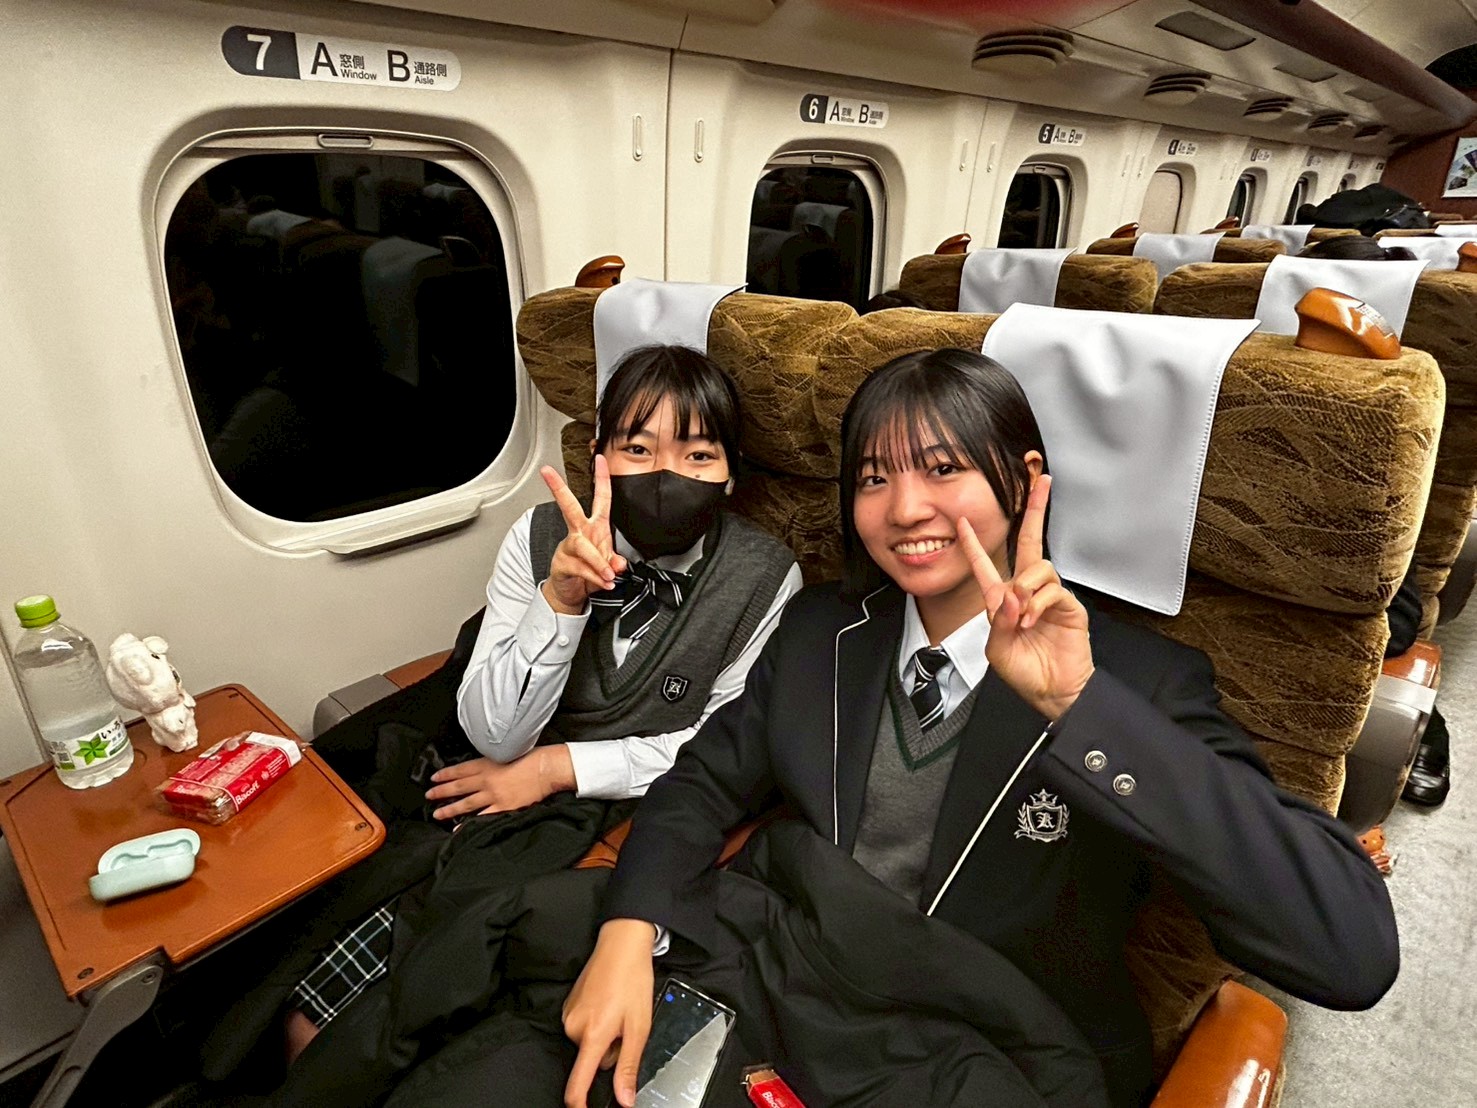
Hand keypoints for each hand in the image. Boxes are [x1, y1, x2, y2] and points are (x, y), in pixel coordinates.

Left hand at [425, 748, 575, 819]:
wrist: (546, 768)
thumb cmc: (531, 757)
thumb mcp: (506, 752)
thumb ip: (491, 761)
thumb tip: (480, 768)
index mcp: (486, 764)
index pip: (459, 770)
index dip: (445, 774)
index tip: (434, 778)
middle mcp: (486, 780)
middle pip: (458, 787)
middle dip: (441, 792)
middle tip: (429, 796)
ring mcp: (494, 794)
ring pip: (466, 803)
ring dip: (449, 809)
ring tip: (437, 814)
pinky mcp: (503, 806)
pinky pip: (482, 817)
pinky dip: (469, 824)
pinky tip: (458, 829)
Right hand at [541, 456, 627, 614]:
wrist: (573, 592)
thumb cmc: (591, 571)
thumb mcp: (609, 564)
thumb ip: (615, 562)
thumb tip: (618, 564)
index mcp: (595, 526)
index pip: (600, 497)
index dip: (601, 478)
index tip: (600, 459)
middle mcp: (581, 532)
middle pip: (569, 506)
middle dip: (559, 489)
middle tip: (548, 473)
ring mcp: (569, 546)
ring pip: (583, 546)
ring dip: (598, 562)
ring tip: (608, 575)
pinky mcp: (562, 563)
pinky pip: (581, 568)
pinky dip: (594, 577)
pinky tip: (603, 583)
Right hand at [563, 919, 656, 1107]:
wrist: (621, 943)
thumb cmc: (633, 980)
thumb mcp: (639, 1027)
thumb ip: (628, 1066)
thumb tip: (625, 1099)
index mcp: (592, 1035)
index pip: (577, 1083)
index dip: (579, 1104)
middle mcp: (574, 1027)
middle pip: (593, 1059)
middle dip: (611, 1050)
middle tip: (627, 1026)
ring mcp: (569, 1014)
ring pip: (590, 1043)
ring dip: (606, 1035)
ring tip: (618, 1009)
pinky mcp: (568, 1005)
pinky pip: (585, 1027)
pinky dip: (598, 1022)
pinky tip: (608, 1002)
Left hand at [957, 474, 1094, 720]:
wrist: (1053, 692)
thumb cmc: (1025, 672)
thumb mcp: (997, 649)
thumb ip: (999, 621)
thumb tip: (1011, 594)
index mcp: (1003, 600)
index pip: (986, 564)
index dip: (973, 543)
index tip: (963, 520)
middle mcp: (1027, 591)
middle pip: (1030, 541)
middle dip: (1035, 509)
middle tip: (1041, 480)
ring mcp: (1049, 596)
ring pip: (1038, 567)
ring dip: (1025, 589)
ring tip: (1023, 616)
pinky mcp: (1068, 605)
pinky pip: (1052, 588)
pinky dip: (1038, 602)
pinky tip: (1033, 619)